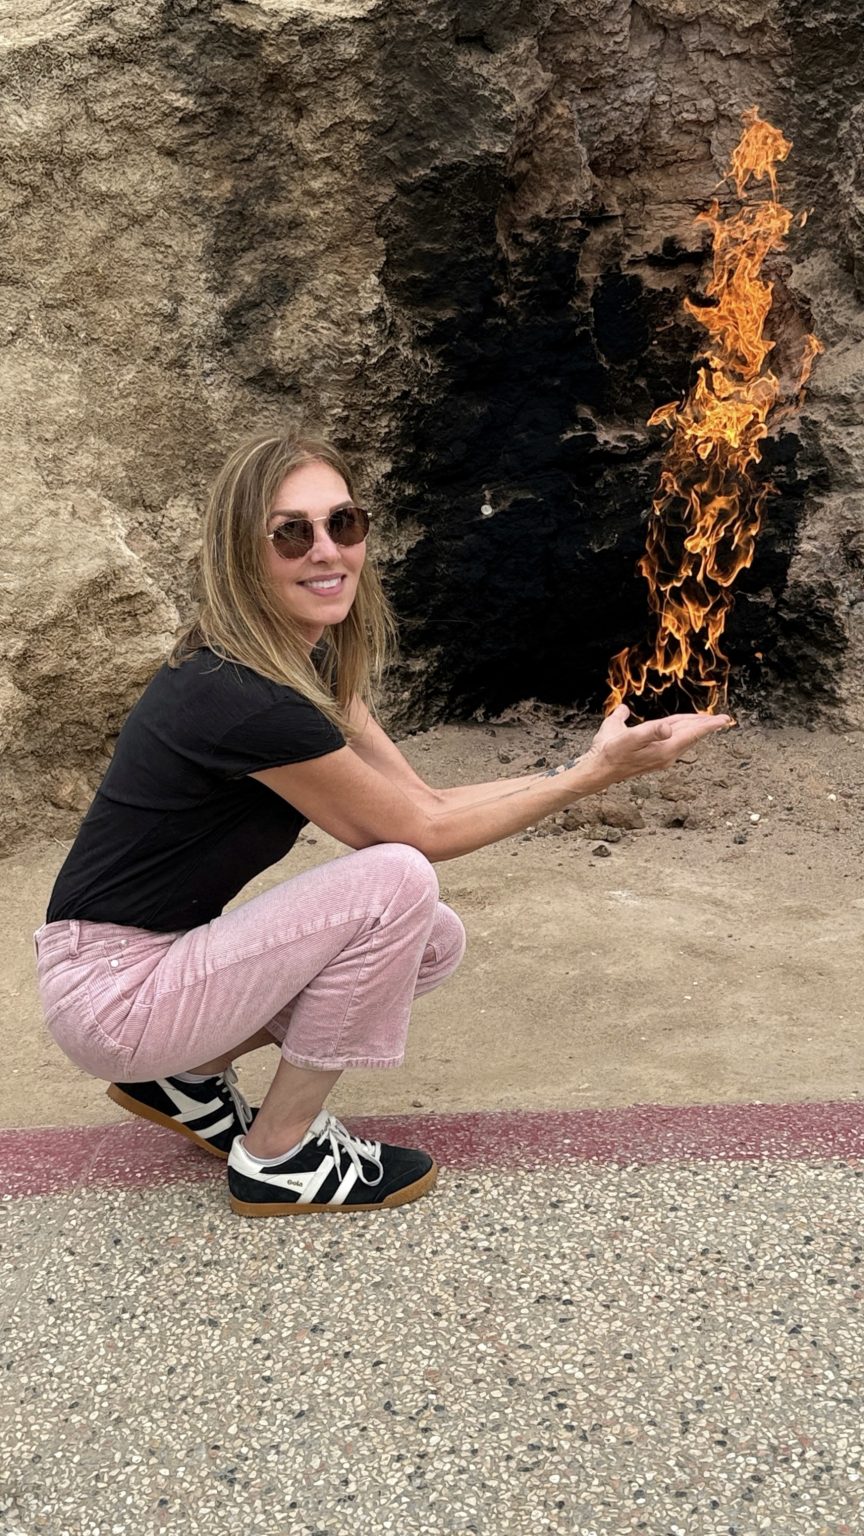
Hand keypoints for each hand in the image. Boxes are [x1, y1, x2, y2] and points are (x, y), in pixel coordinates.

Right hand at [579, 703, 731, 786]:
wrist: (598, 770)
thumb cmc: (610, 751)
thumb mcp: (628, 738)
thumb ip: (649, 731)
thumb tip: (667, 728)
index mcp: (663, 748)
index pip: (692, 733)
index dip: (708, 725)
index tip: (725, 720)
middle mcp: (666, 755)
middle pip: (691, 736)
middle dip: (706, 726)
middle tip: (723, 719)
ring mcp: (661, 758)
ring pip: (684, 740)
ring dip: (696, 730)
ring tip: (707, 723)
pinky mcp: (654, 758)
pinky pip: (676, 742)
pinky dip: (684, 734)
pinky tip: (682, 732)